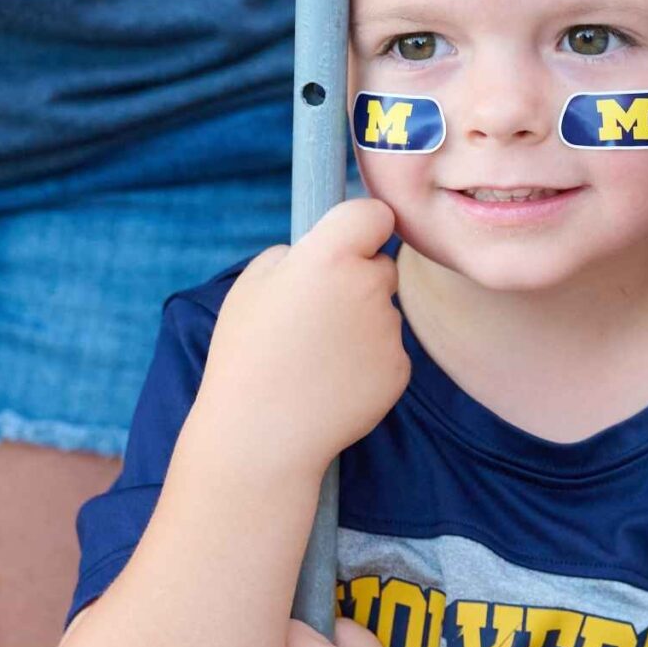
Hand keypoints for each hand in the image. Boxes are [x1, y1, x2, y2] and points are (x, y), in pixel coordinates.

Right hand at [195, 197, 408, 472]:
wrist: (260, 434)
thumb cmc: (247, 354)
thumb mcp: (252, 286)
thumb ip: (294, 255)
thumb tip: (323, 250)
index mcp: (329, 256)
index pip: (374, 213)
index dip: (363, 225)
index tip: (353, 239)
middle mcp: (368, 286)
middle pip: (382, 266)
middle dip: (359, 281)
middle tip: (315, 316)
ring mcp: (389, 330)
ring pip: (384, 312)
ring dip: (361, 324)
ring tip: (315, 358)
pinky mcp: (400, 369)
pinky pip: (388, 351)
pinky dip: (368, 362)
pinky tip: (331, 382)